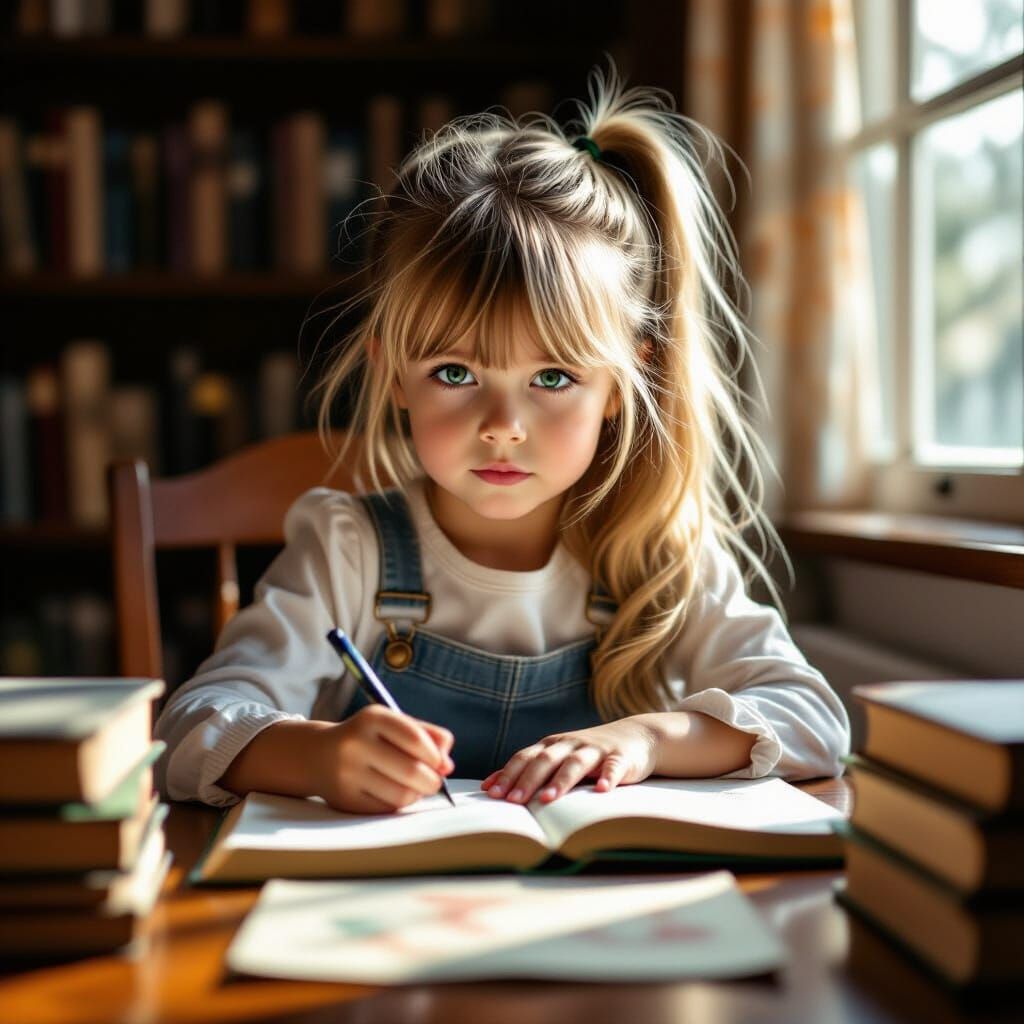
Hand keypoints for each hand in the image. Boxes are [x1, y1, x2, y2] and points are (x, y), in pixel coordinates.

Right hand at [310, 705, 453, 813]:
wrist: (318, 755)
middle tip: (434, 781)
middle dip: (433, 780)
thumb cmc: (368, 738)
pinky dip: (400, 803)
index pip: (416, 739)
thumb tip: (447, 765)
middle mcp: (356, 744)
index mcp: (372, 719)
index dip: (435, 756)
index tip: (440, 762)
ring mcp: (347, 773)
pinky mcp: (345, 799)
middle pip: (412, 771)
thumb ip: (427, 736)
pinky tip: (395, 793)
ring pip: (402, 795)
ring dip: (417, 794)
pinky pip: (387, 808)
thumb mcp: (393, 724)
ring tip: (415, 787)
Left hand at [480, 717, 658, 803]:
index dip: (508, 774)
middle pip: (545, 760)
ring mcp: (595, 749)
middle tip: (514, 801)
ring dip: (561, 781)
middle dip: (528, 780)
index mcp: (551, 745)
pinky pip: (613, 767)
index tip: (492, 794)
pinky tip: (602, 790)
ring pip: (575, 764)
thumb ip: (527, 770)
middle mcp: (570, 744)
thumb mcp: (557, 757)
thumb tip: (489, 786)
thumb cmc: (588, 753)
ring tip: (548, 800)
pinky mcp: (620, 758)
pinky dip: (607, 777)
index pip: (525, 757)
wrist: (636, 736)